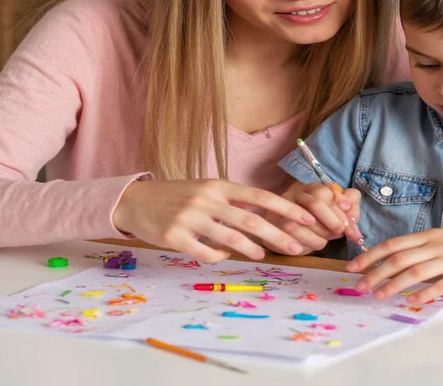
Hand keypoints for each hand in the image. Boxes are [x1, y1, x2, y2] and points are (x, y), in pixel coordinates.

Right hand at [112, 178, 316, 262]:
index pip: (259, 196)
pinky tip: (223, 257)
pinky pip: (205, 252)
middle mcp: (207, 199)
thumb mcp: (206, 190)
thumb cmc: (177, 196)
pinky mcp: (175, 237)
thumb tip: (265, 215)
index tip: (307, 218)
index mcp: (218, 185)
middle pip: (251, 220)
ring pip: (230, 238)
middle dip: (278, 235)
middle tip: (297, 247)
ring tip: (263, 255)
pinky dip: (218, 257)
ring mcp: (190, 218)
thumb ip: (232, 201)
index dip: (285, 208)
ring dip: (251, 249)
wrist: (136, 201)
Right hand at [265, 182, 362, 254]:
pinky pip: (297, 236)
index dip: (340, 207)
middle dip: (333, 221)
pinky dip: (310, 242)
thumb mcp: (334, 213)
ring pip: (307, 222)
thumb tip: (353, 219)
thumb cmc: (316, 222)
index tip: (348, 221)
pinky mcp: (278, 226)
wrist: (286, 236)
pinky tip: (313, 244)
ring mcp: (284, 209)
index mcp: (311, 188)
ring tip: (326, 240)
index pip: (327, 192)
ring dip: (322, 234)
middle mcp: (296, 194)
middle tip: (340, 232)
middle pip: (316, 205)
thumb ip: (349, 211)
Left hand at [347, 228, 442, 302]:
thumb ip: (419, 247)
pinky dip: (425, 293)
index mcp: (427, 236)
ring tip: (379, 295)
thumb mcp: (441, 238)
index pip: (393, 245)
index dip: (371, 256)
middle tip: (360, 287)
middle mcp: (436, 245)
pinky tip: (412, 301)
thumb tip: (391, 259)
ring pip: (416, 272)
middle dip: (376, 273)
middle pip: (399, 259)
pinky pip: (442, 284)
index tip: (353, 267)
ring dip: (394, 285)